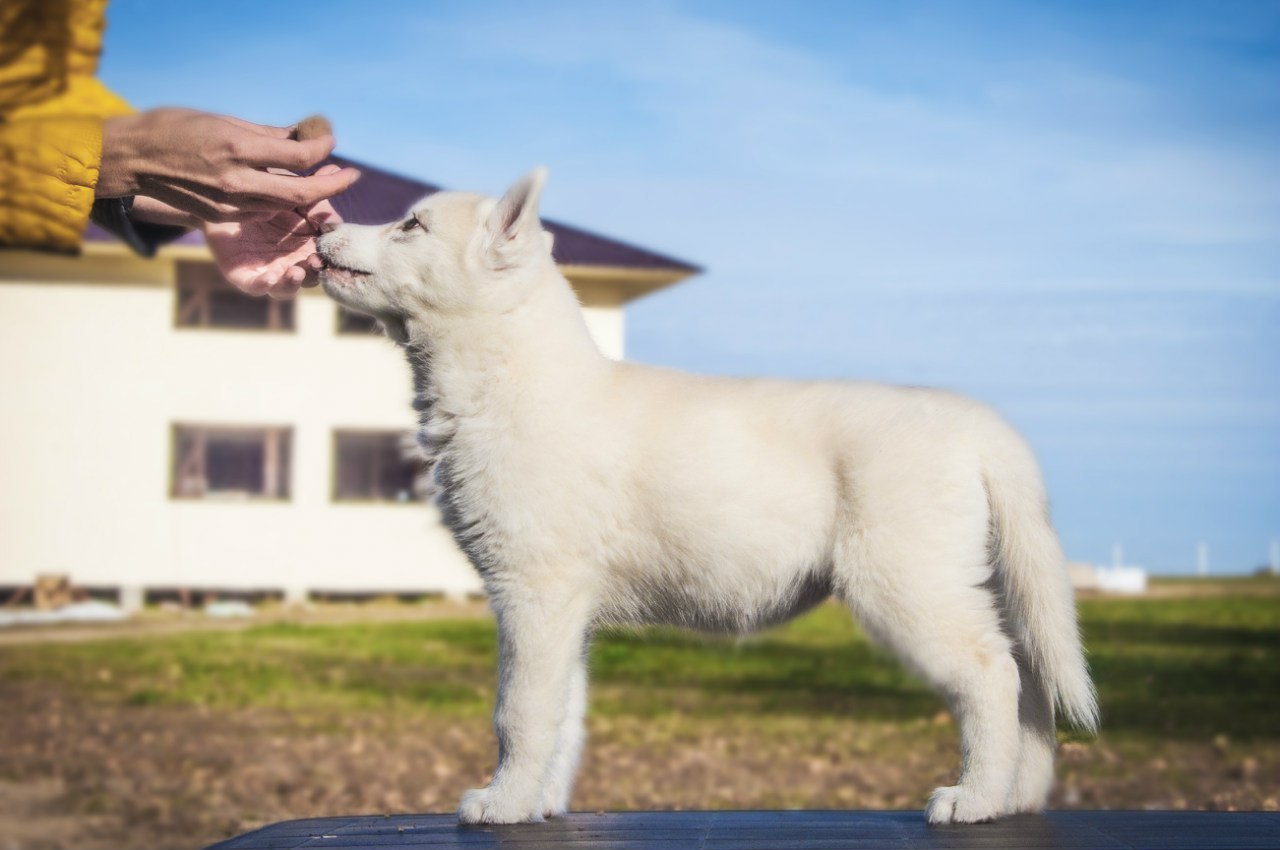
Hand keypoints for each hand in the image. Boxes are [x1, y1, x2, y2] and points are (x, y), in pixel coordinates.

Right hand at [99, 108, 359, 222]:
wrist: (132, 158)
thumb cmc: (174, 128)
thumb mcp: (222, 120)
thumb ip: (266, 134)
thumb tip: (301, 135)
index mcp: (236, 147)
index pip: (297, 156)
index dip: (321, 150)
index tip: (330, 144)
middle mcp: (236, 179)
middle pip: (300, 191)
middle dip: (331, 185)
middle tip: (352, 176)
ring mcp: (229, 203)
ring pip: (284, 205)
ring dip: (310, 197)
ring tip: (328, 184)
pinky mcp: (221, 217)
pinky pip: (261, 211)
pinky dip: (281, 203)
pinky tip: (293, 194)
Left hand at [202, 165, 345, 298]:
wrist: (218, 194)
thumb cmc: (261, 190)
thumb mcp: (291, 187)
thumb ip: (314, 187)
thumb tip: (340, 173)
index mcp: (309, 243)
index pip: (328, 256)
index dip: (334, 255)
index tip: (335, 247)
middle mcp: (292, 261)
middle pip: (312, 277)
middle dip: (316, 272)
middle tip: (316, 260)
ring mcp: (269, 270)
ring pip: (286, 289)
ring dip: (294, 283)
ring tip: (297, 271)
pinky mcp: (244, 275)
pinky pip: (256, 287)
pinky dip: (265, 285)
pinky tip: (271, 277)